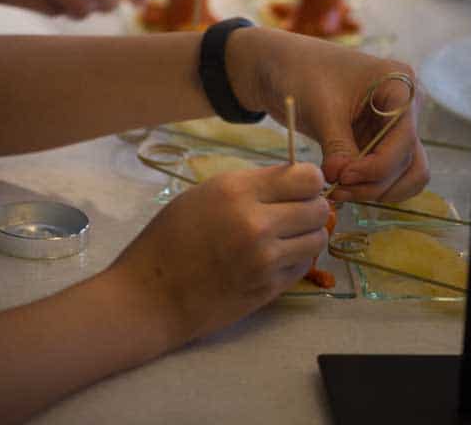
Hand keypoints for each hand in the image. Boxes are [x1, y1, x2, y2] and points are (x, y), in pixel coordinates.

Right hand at [109, 162, 328, 343]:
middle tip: (295, 210)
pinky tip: (276, 256)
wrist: (152, 293)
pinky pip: (303, 265)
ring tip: (288, 234)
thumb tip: (291, 181)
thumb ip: (251, 186)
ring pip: (317, 238)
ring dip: (308, 233)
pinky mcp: (269, 289)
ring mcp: (265, 260)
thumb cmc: (170, 236)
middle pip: (318, 208)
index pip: (306, 177)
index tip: (300, 185)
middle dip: (312, 206)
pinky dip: (297, 258)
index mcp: (238, 190)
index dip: (309, 179)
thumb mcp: (206, 193)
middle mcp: (257, 223)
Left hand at [227, 27, 428, 203]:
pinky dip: (365, 186)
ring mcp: (391, 126)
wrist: (278, 67)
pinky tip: (337, 187)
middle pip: (409, 163)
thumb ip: (337, 146)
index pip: (404, 140)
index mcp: (400, 85)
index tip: (342, 176)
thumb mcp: (321, 108)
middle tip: (337, 190)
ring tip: (336, 191)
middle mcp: (404, 107)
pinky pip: (384, 175)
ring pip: (403, 175)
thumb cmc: (301, 72)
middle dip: (376, 183)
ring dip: (374, 191)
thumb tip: (342, 180)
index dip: (377, 167)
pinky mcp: (375, 142)